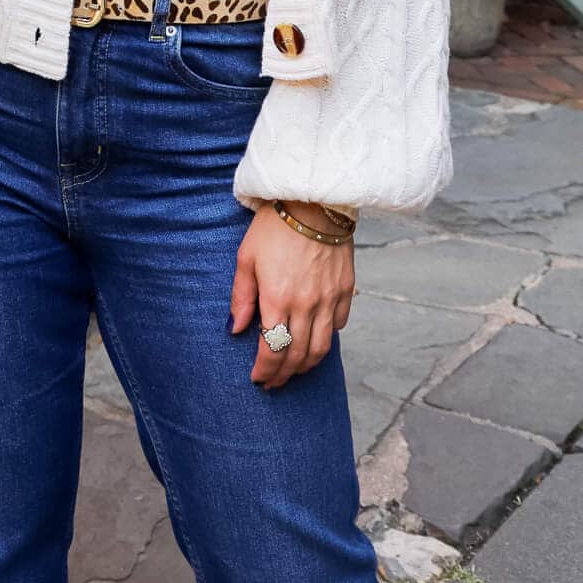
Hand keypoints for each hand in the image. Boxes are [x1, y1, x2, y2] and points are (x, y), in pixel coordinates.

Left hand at [229, 201, 354, 390]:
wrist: (314, 200)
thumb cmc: (274, 226)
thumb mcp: (246, 257)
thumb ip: (242, 296)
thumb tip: (236, 329)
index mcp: (277, 298)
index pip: (271, 350)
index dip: (264, 370)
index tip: (257, 379)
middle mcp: (306, 305)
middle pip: (296, 356)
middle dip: (283, 375)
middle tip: (273, 382)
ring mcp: (329, 299)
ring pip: (321, 348)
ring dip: (305, 365)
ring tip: (294, 370)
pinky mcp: (346, 290)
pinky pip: (339, 325)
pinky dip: (327, 338)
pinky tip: (316, 339)